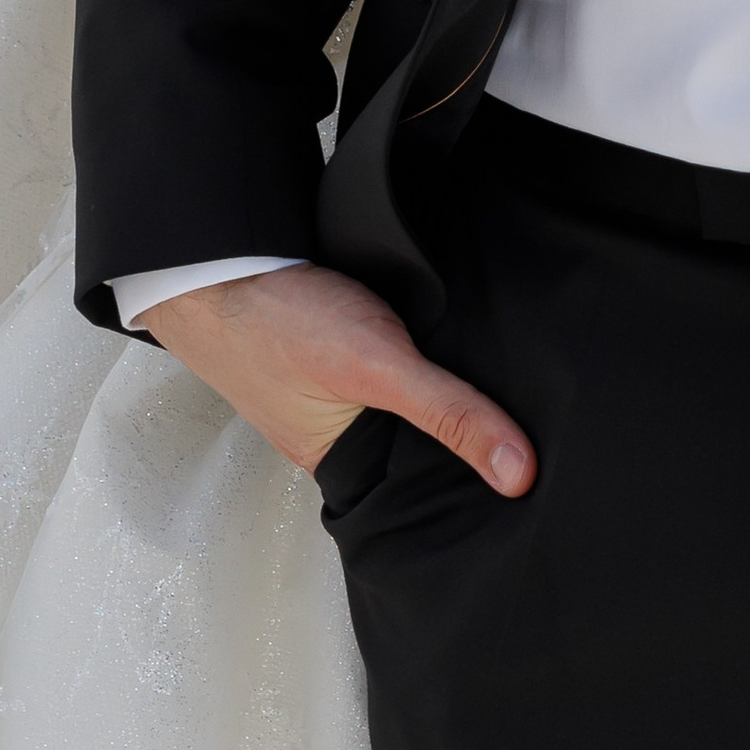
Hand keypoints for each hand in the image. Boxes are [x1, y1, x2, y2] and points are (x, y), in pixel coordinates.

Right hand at [141, 258, 536, 495]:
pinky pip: (387, 360)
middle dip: (462, 427)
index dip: (477, 479)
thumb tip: (517, 471)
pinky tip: (436, 328)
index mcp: (344, 467)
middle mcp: (340, 435)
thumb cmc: (275, 322)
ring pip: (406, 398)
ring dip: (436, 380)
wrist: (216, 259)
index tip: (534, 472)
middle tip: (523, 411)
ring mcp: (335, 388)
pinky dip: (411, 347)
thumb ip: (447, 413)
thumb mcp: (377, 370)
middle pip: (420, 441)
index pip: (426, 489)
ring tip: (489, 368)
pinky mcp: (335, 347)